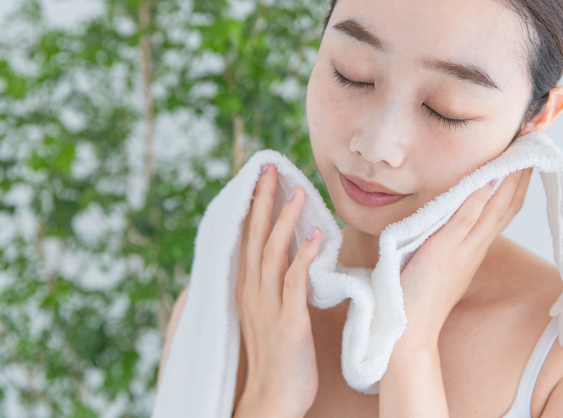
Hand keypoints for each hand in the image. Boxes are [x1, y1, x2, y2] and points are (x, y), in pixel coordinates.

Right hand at [233, 163, 321, 417]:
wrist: (272, 397)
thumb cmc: (278, 355)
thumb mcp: (271, 313)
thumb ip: (276, 284)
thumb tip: (292, 256)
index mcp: (247, 288)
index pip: (247, 238)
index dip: (254, 207)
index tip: (262, 178)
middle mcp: (252, 291)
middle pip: (254, 236)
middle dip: (263, 200)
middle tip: (269, 168)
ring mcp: (267, 306)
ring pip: (272, 252)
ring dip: (285, 220)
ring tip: (298, 191)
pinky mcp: (288, 321)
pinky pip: (294, 281)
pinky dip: (304, 256)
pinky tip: (316, 235)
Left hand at [397, 169, 532, 347]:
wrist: (409, 332)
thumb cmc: (420, 296)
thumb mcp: (443, 261)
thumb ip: (451, 239)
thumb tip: (453, 216)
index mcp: (475, 248)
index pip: (503, 209)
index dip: (516, 182)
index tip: (525, 156)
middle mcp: (474, 247)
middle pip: (506, 205)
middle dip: (520, 173)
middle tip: (532, 144)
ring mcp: (460, 250)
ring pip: (491, 210)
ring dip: (505, 180)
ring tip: (518, 152)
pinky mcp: (441, 254)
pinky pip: (462, 222)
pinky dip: (475, 200)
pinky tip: (486, 179)